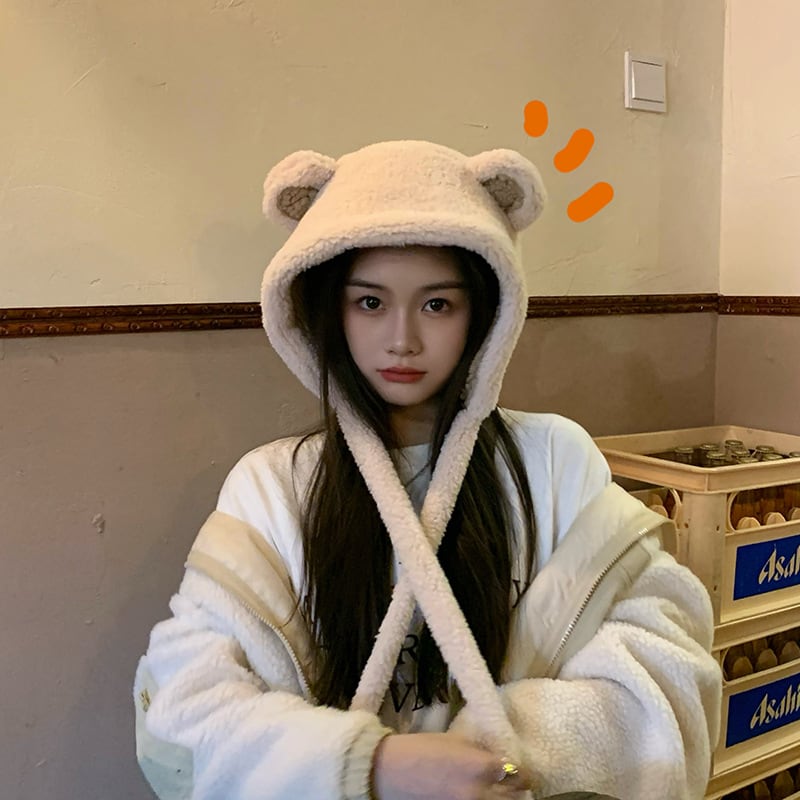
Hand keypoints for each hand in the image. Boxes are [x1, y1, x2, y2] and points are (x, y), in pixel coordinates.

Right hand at [371, 732, 532, 799]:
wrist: (389, 773)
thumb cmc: (420, 750)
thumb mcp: (455, 742)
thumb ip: (480, 752)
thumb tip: (500, 759)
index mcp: (482, 767)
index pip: (519, 775)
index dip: (520, 772)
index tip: (517, 770)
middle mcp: (481, 793)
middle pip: (515, 798)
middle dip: (514, 790)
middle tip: (509, 784)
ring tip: (496, 793)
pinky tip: (478, 798)